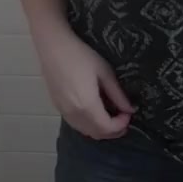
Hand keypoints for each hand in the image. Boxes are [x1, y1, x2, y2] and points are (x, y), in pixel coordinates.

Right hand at [33, 22, 134, 139]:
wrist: (53, 47)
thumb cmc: (81, 55)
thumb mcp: (104, 73)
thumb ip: (117, 94)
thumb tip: (129, 109)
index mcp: (87, 105)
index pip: (107, 128)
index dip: (121, 125)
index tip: (128, 114)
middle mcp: (74, 113)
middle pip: (97, 133)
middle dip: (113, 131)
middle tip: (123, 119)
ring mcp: (64, 112)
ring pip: (85, 131)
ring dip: (100, 129)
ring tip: (111, 117)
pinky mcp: (57, 107)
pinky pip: (76, 124)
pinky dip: (89, 125)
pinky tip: (95, 113)